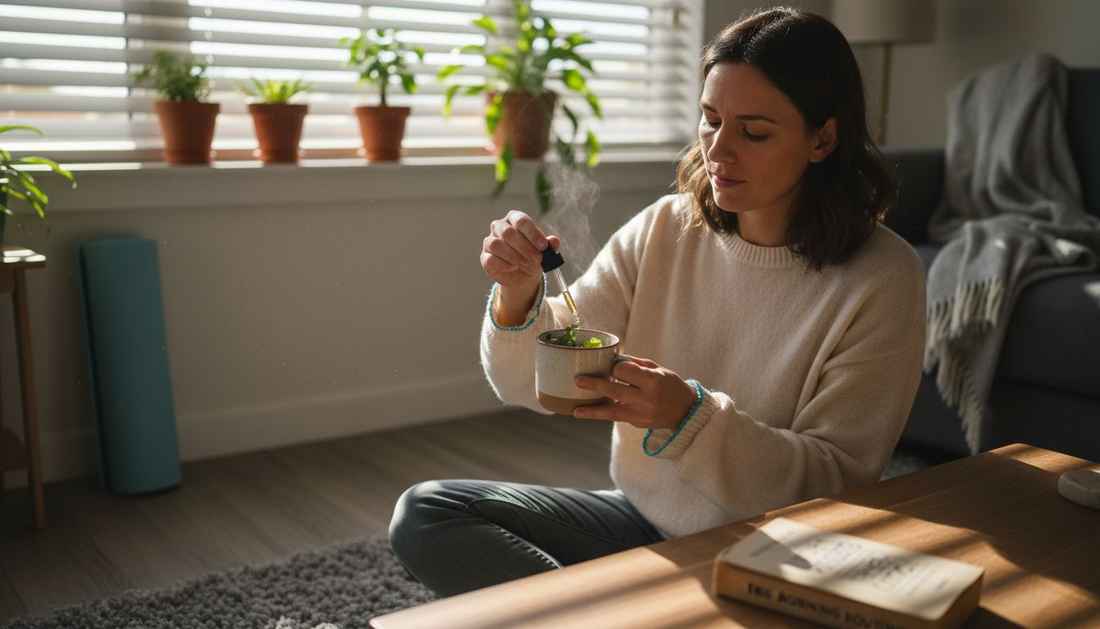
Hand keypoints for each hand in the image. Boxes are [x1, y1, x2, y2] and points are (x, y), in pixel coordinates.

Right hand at [480, 210, 559, 289]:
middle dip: (525, 247)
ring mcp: (489, 241)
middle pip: (508, 232)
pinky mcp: (485, 257)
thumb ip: (550, 245)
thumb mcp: (544, 252)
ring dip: (514, 256)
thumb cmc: (533, 257)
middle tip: (538, 259)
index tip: (543, 246)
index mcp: (514, 219)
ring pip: (496, 244)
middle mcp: (499, 227)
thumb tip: (554, 240)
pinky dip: (504, 264)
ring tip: (526, 264)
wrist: (523, 276)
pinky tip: (513, 268)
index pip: (521, 220)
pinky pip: (490, 259)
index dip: (533, 233)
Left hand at [572, 356, 698, 429]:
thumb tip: (612, 360)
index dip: (615, 367)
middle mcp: (646, 399)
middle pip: (615, 390)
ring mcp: (641, 414)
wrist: (686, 411)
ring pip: (612, 411)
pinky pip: (617, 417)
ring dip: (592, 411)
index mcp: (652, 381)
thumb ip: (635, 364)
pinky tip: (588, 412)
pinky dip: (603, 413)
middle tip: (578, 380)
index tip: (612, 366)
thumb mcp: (658, 370)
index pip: (624, 371)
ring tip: (576, 410)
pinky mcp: (637, 424)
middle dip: (595, 385)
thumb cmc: (670, 385)